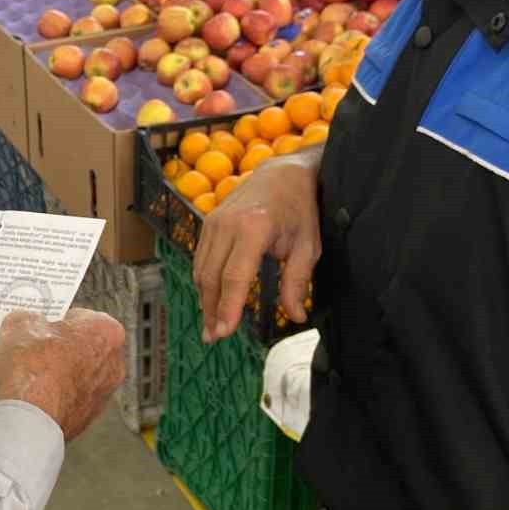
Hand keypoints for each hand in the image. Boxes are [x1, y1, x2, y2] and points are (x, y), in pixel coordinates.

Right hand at [0, 307, 125, 441]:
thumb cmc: (34, 371)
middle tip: (31, 346)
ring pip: (75, 374)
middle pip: (80, 346)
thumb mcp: (20, 325)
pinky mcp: (88, 417)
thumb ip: (28, 318)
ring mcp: (103, 394)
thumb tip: (25, 322)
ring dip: (55, 372)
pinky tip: (31, 393)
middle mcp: (114, 363)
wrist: (29, 419)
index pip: (79, 316)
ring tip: (26, 372)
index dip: (54, 319)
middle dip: (57, 346)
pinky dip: (53, 395)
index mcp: (107, 332)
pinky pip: (68, 397)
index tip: (39, 324)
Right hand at [193, 149, 321, 340]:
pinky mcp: (208, 221)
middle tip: (214, 337)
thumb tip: (295, 317)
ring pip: (201, 269)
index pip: (234, 277)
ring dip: (204, 299)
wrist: (283, 172)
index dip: (227, 307)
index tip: (224, 332)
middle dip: (211, 310)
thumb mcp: (308, 246)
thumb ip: (298, 282)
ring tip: (211, 324)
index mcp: (254, 228)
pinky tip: (211, 299)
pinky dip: (204, 281)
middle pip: (212, 277)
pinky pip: (201, 257)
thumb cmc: (300, 210)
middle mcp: (227, 224)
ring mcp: (213, 221)